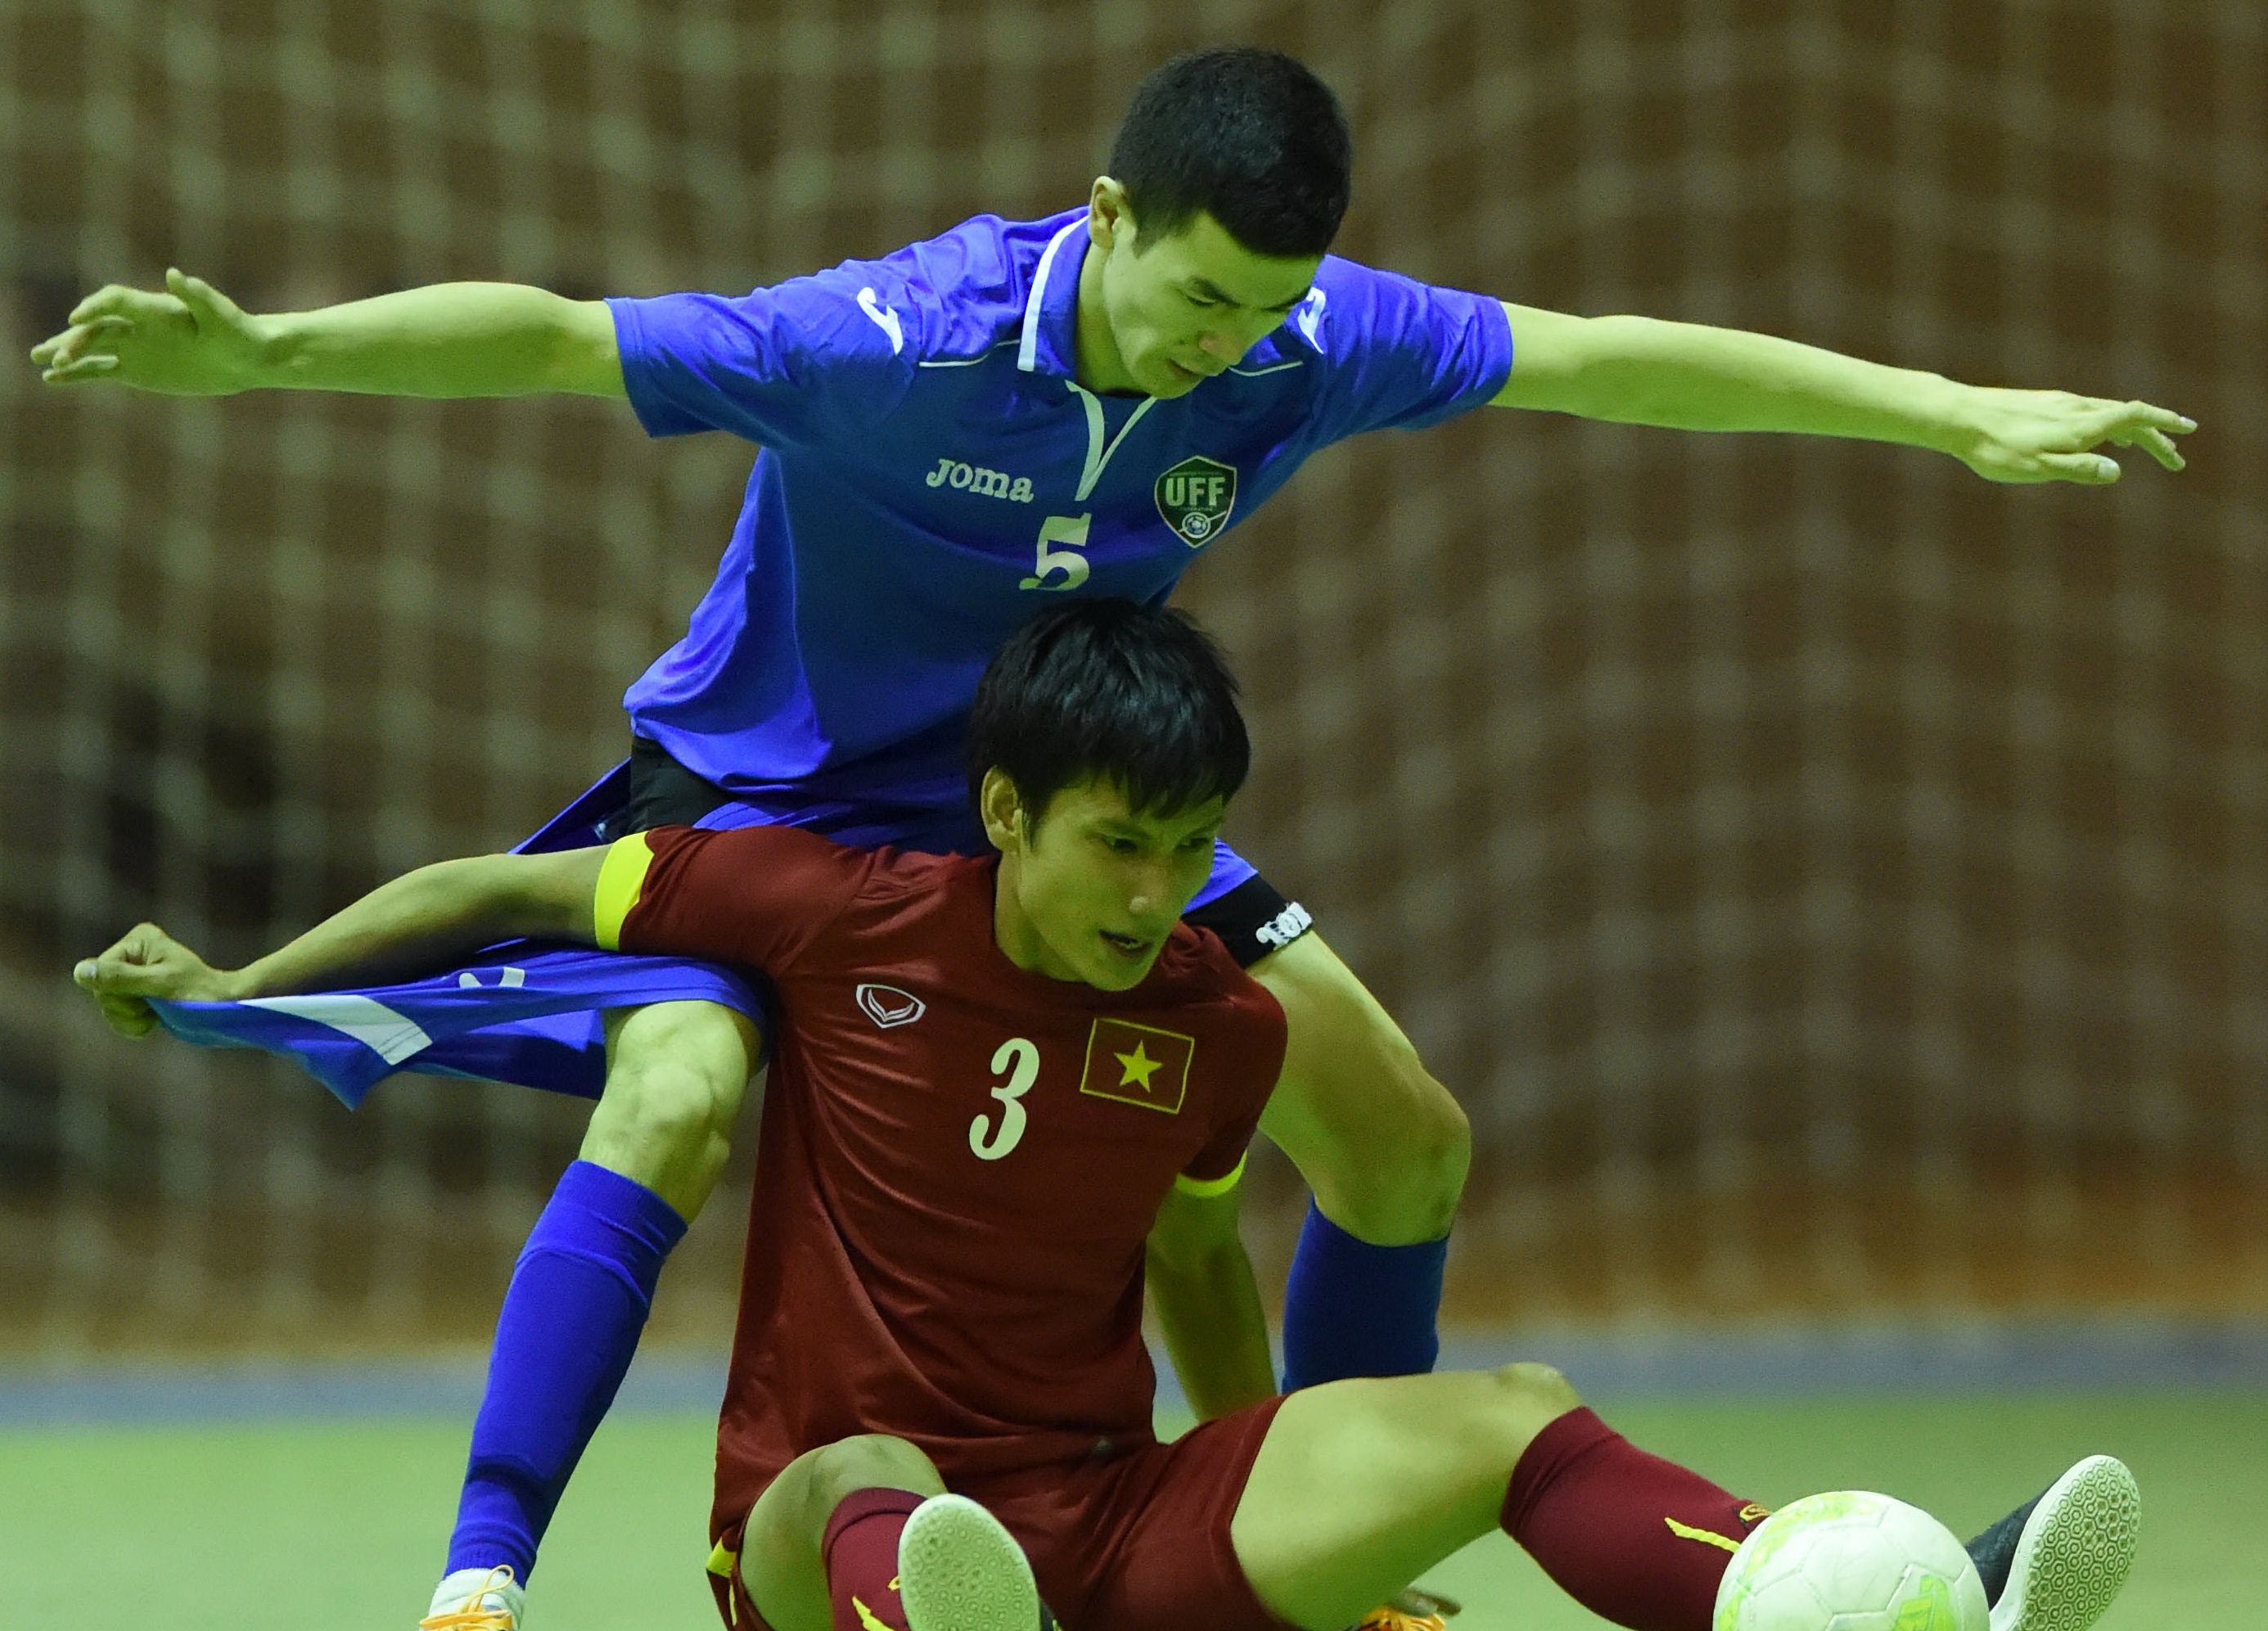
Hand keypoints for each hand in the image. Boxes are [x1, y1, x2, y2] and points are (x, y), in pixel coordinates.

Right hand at [29, 268, 268, 393]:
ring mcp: (134, 347)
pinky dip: (77, 375)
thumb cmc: (238, 332)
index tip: (76, 319)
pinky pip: (100, 371)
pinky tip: (52, 379)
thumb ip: (197, 296)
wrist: (248, 358)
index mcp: (155, 308)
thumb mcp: (222, 316)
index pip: (115, 301)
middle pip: (97, 327)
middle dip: (74, 339)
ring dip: (65, 353)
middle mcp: (138, 325)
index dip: (94, 307)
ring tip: (38, 359)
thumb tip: (175, 275)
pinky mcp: (135, 370)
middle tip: (55, 354)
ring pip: (91, 348)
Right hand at [73, 923, 239, 1037]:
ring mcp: (131, 975)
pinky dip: (132, 1025)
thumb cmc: (199, 992)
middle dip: (127, 1007)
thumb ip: (120, 978)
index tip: (152, 994)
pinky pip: (115, 1016)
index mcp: (139, 940)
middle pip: (101, 991)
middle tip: (156, 1006)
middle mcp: (131, 953)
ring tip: (158, 1013)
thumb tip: (80, 971)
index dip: (120, 992)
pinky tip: (154, 1020)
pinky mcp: (134, 994)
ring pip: (106, 1007)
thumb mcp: (159, 985)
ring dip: (131, 1019)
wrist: (223, 1010)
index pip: (100, 972)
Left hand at [1951, 386, 2194, 484]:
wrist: (1958, 417)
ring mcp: (2060, 403)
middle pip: (2128, 417)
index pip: (2134, 418)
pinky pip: (2088, 412)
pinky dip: (2107, 424)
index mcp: (2081, 425)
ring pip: (2108, 414)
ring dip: (2132, 431)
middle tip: (2176, 458)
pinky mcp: (2044, 403)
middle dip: (2156, 436)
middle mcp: (2077, 408)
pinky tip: (2099, 436)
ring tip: (2146, 448)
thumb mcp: (2037, 468)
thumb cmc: (1995, 450)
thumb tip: (2117, 471)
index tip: (2187, 432)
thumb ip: (2078, 469)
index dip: (2163, 424)